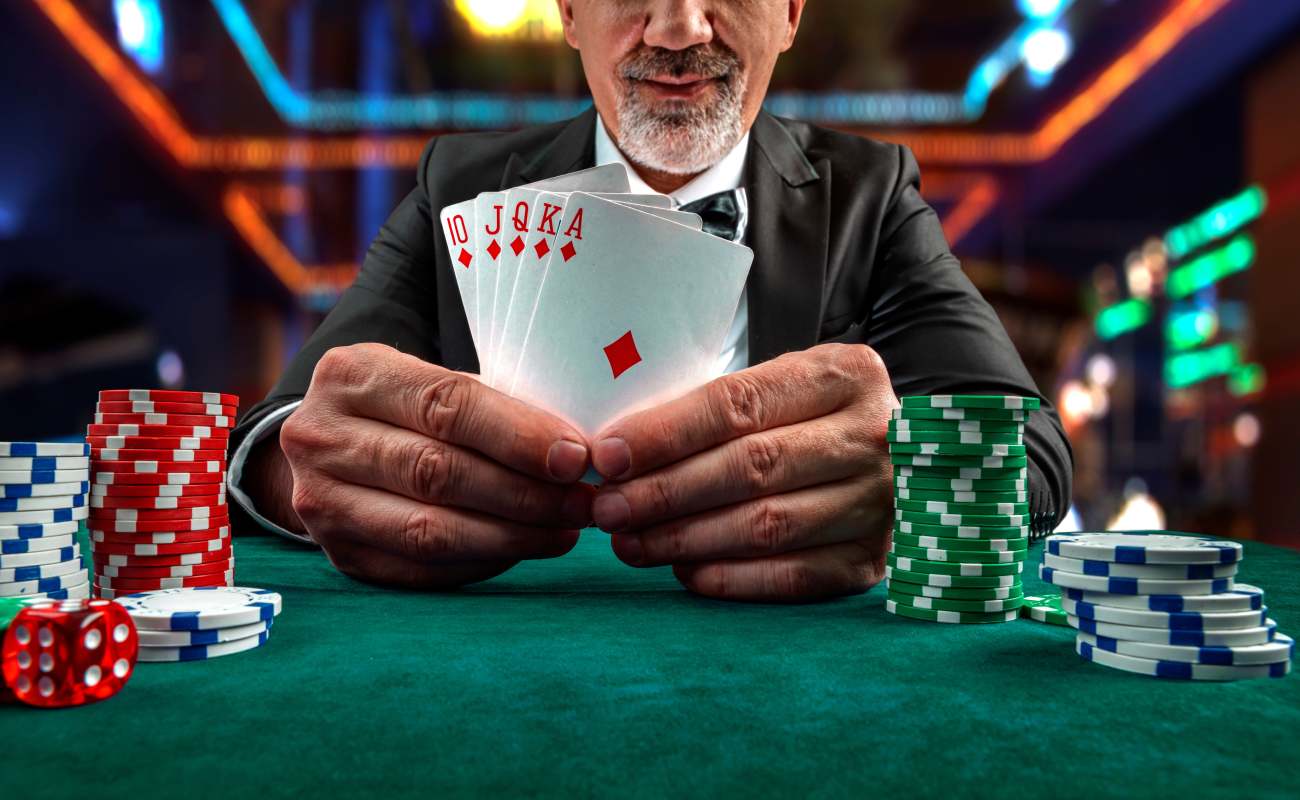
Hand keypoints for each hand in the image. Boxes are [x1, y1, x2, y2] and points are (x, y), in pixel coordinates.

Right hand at [278, 343, 593, 588]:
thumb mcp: (426, 377)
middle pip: (438, 473)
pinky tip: (524, 549)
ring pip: (430, 530)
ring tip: (565, 529)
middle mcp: (322, 437)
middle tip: (584, 502)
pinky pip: (421, 568)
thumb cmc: (402, 406)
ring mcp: (322, 501)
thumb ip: (486, 404)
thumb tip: (571, 448)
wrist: (326, 445)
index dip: (517, 435)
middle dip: (525, 492)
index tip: (575, 456)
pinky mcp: (338, 553)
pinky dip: (481, 562)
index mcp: (352, 374)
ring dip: (512, 535)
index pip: (445, 406)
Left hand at [590, 344, 896, 601]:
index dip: (667, 433)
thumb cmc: (811, 417)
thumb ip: (717, 408)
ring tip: (629, 542)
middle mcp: (873, 437)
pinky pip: (790, 576)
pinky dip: (730, 578)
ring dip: (685, 539)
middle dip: (665, 491)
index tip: (609, 455)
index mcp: (846, 375)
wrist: (895, 459)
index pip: (740, 404)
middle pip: (750, 467)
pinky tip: (683, 572)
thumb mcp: (782, 384)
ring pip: (765, 526)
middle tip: (608, 508)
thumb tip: (620, 451)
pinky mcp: (871, 559)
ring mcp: (878, 503)